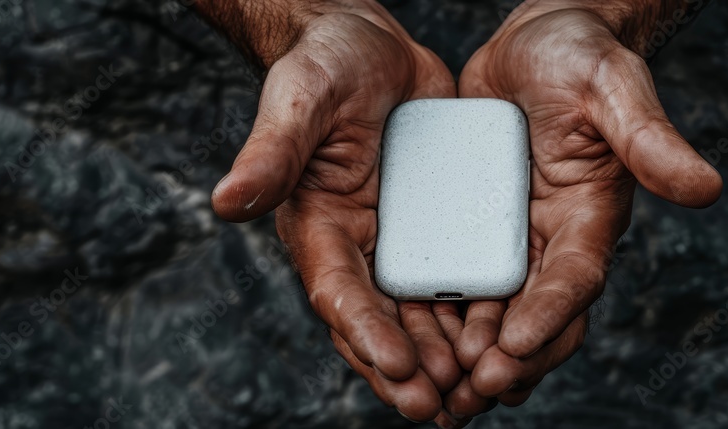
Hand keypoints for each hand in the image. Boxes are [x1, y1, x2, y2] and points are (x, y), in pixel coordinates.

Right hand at [196, 0, 459, 422]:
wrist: (370, 46)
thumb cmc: (325, 65)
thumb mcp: (302, 100)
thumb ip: (273, 153)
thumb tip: (226, 203)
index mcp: (319, 227)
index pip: (339, 292)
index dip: (365, 332)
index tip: (399, 367)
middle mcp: (359, 246)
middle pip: (380, 322)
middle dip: (407, 368)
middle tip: (440, 407)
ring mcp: (400, 241)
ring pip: (419, 315)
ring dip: (442, 358)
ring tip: (474, 392)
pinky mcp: (438, 227)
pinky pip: (455, 281)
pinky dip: (472, 317)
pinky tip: (501, 344)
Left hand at [448, 0, 722, 415]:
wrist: (533, 43)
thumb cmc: (579, 55)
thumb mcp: (610, 86)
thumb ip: (649, 138)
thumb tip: (708, 189)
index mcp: (591, 216)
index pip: (575, 277)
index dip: (549, 314)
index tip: (514, 346)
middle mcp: (553, 238)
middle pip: (538, 315)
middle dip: (511, 357)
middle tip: (474, 388)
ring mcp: (513, 237)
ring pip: (498, 312)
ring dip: (475, 355)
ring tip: (443, 391)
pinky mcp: (474, 227)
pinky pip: (459, 282)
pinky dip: (443, 319)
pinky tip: (414, 346)